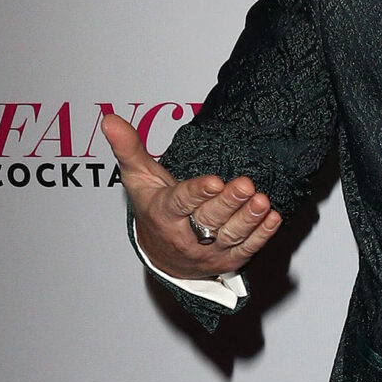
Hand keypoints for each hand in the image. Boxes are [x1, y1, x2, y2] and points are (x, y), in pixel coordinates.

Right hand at [105, 113, 281, 279]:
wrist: (162, 256)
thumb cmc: (152, 207)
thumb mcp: (138, 179)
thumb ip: (129, 149)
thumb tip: (109, 120)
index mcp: (163, 214)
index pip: (181, 203)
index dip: (198, 193)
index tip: (215, 181)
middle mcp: (186, 236)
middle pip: (209, 219)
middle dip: (229, 203)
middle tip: (246, 185)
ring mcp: (208, 251)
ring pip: (230, 236)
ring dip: (249, 219)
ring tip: (262, 201)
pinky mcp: (227, 261)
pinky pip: (247, 249)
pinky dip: (262, 236)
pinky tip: (273, 218)